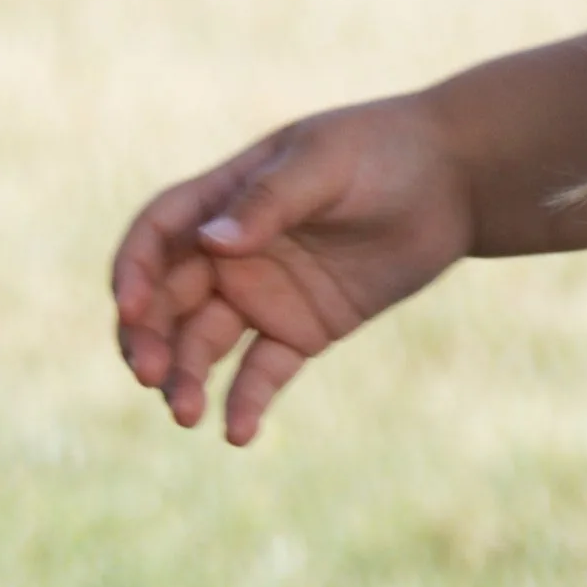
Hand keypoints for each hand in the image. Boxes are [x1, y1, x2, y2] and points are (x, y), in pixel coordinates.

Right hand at [110, 97, 478, 447]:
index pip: (156, 238)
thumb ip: (270, 201)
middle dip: (149, 339)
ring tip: (187, 415)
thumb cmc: (383, 152)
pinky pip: (262, 372)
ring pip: (203, 344)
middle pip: (167, 301)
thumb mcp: (326, 163)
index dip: (134, 271)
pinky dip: (246, 402)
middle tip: (150, 376)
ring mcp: (264, 295)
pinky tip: (237, 434)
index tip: (129, 307)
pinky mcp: (302, 331)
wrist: (456, 181)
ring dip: (186, 378)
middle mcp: (231, 253)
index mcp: (222, 200)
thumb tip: (213, 242)